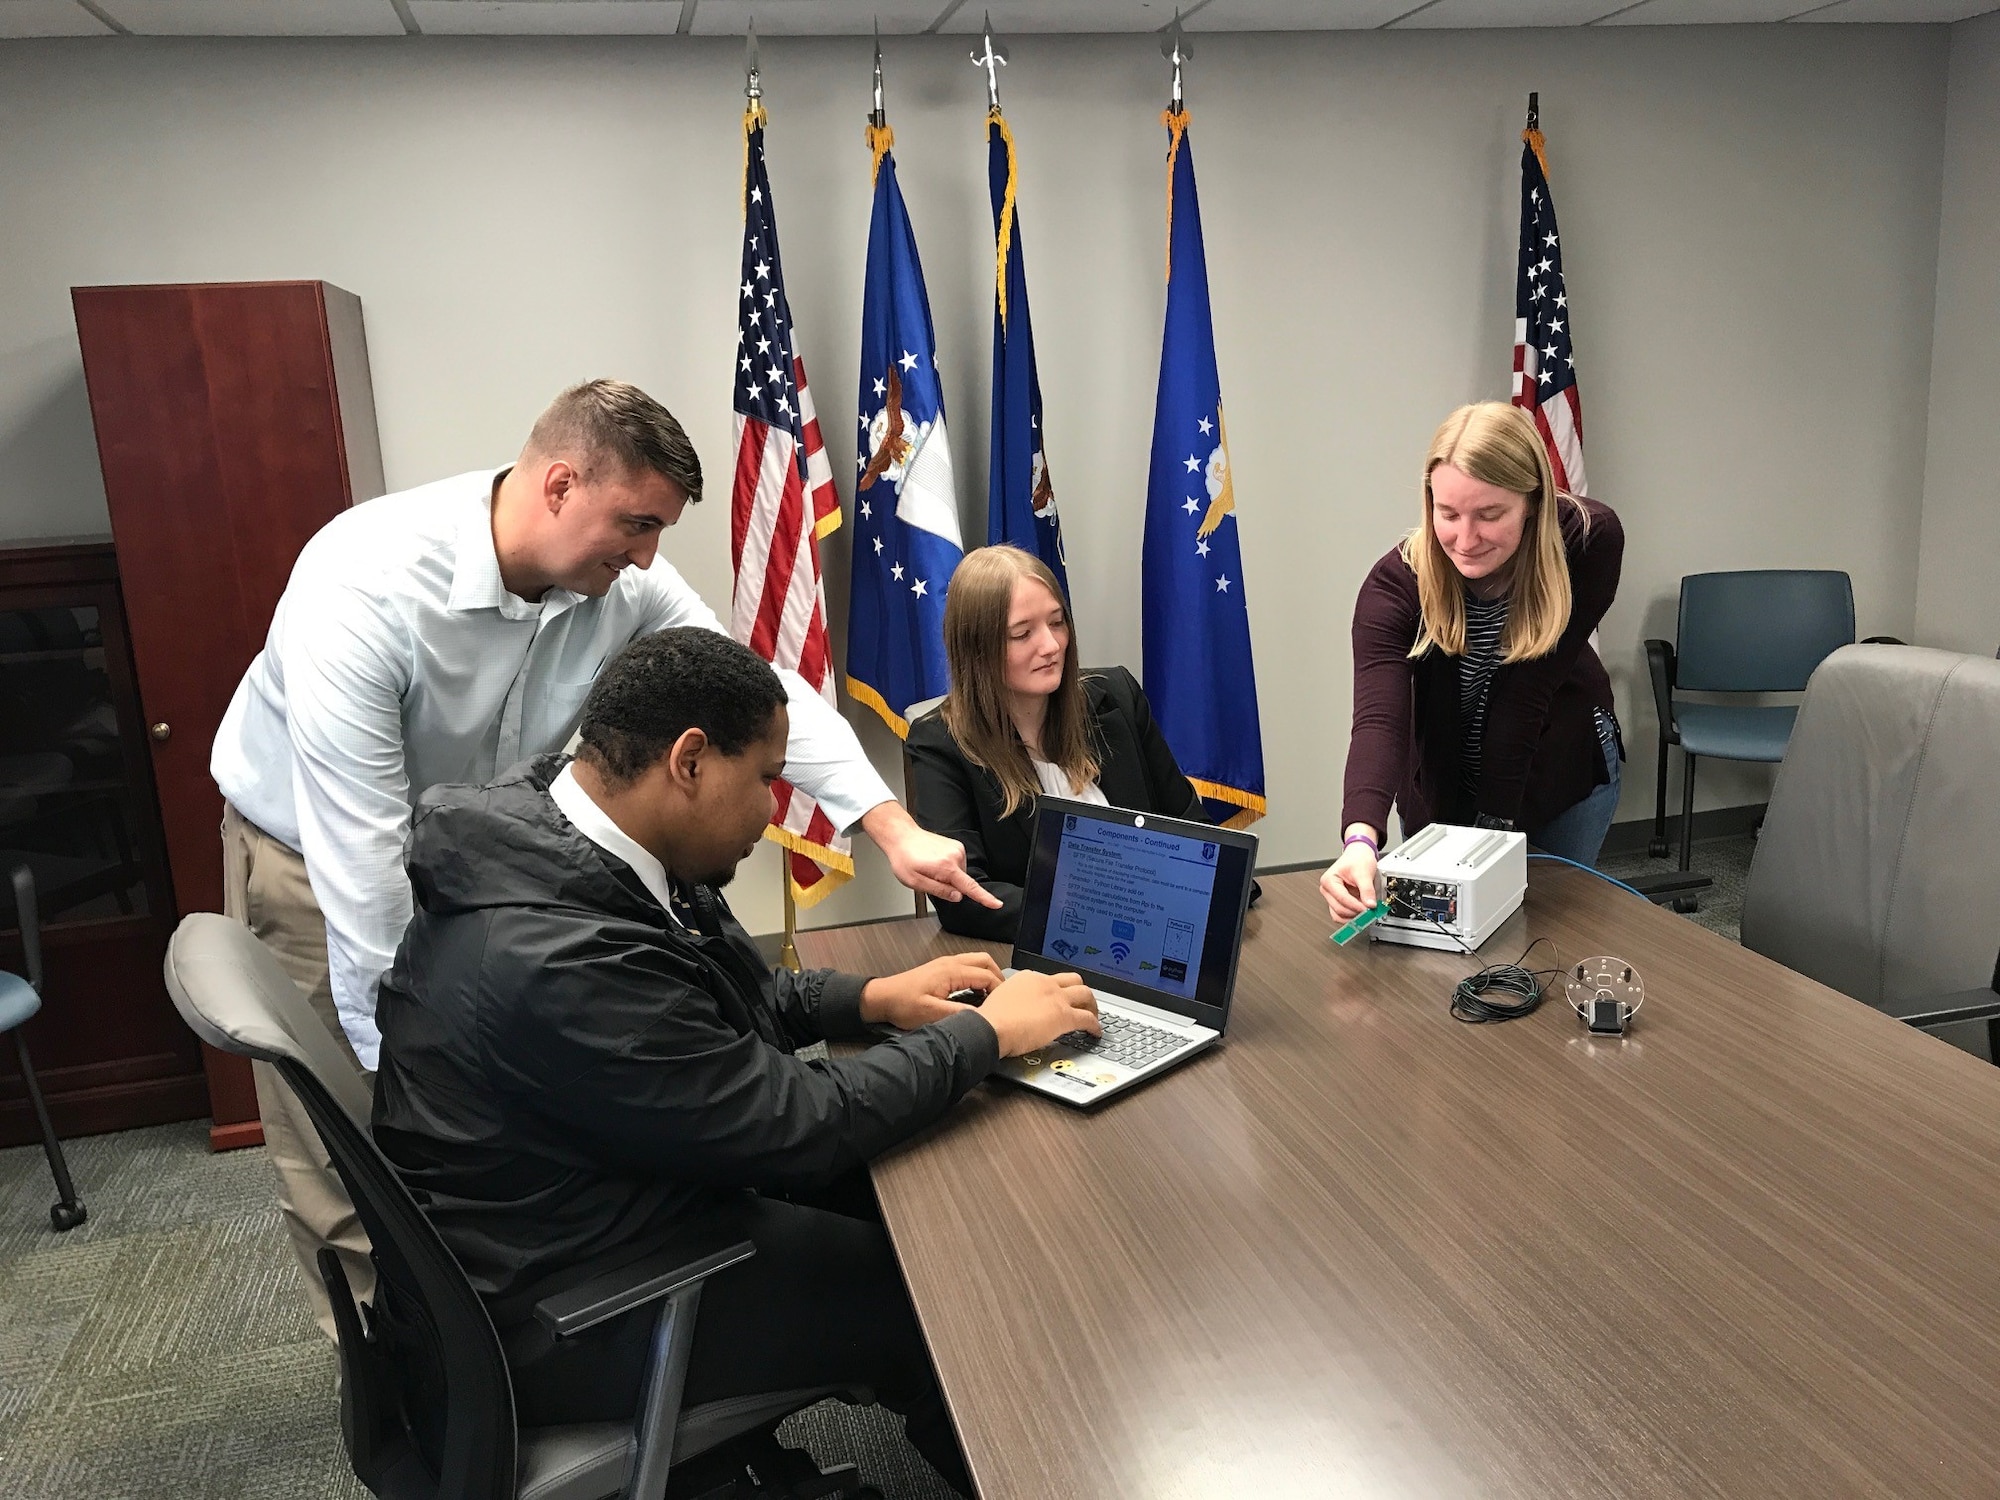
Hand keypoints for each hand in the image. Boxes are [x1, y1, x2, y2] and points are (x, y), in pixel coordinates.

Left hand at [860, 952, 1005, 1030]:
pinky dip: (978, 975)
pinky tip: (976, 992)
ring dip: (988, 974)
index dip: (999, 990)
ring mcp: (945, 963)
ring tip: (993, 995)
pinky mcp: (941, 968)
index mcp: (951, 971)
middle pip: (985, 960)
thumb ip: (959, 1013)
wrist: (882, 998)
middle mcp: (950, 962)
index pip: (986, 975)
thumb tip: (982, 1016)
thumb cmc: (903, 1005)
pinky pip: (967, 965)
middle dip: (998, 977)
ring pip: (976, 960)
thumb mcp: (932, 1014)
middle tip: (1003, 996)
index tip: (1004, 1005)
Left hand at [861, 802, 1002, 908]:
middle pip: (961, 882)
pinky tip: (934, 862)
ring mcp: (957, 849)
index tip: (997, 904)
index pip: (970, 887)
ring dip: (947, 876)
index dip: (984, 898)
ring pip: (959, 874)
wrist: (902, 836)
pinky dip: (948, 867)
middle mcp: (955, 856)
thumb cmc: (904, 858)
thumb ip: (939, 891)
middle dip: (948, 886)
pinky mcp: (956, 846)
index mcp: (946, 867)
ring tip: (929, 867)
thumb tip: (958, 897)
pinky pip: (957, 865)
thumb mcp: (915, 882)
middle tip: (929, 878)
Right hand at [979, 970, 1099, 1056]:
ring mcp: (1056, 998)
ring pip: (1085, 994)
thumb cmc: (991, 1019)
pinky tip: (1095, 1032)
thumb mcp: (1001, 1000)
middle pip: (1073, 980)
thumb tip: (1018, 1010)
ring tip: (1094, 1015)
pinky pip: (1087, 1018)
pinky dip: (1095, 1025)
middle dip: (1081, 991)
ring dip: (1092, 1005)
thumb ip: (1015, 1001)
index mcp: (1028, 978)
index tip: (1059, 998)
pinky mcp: (1064, 1016)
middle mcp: (1045, 983)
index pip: (1051, 979)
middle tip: (1083, 1003)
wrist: (991, 1027)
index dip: (1058, 990)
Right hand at [1321, 841, 1379, 923]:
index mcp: (1329, 880)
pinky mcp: (1338, 901)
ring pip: (1339, 915)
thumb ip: (1367, 890)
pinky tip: (1361, 911)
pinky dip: (1352, 915)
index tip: (1369, 909)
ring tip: (1366, 913)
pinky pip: (1343, 914)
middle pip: (1339, 909)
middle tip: (1369, 912)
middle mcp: (1327, 890)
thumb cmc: (1357, 858)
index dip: (1356, 906)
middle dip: (1355, 912)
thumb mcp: (1364, 872)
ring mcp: (1332, 897)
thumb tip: (1370, 904)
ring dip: (1353, 916)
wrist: (1359, 854)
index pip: (1342, 899)